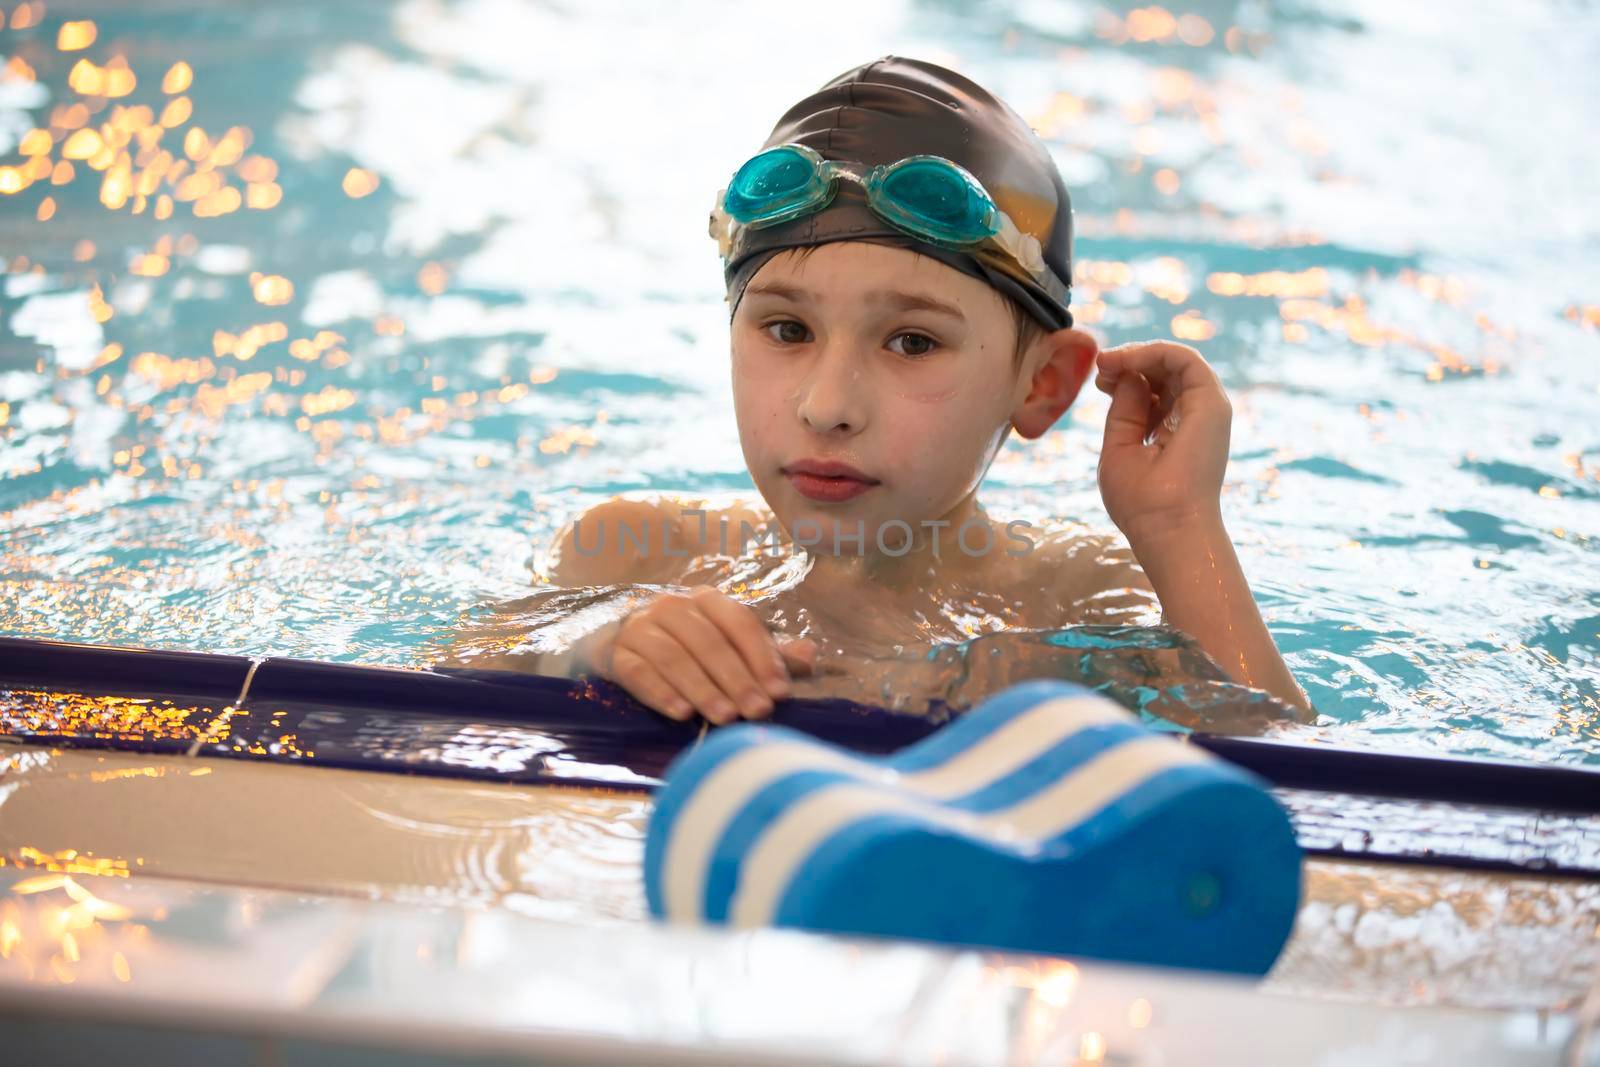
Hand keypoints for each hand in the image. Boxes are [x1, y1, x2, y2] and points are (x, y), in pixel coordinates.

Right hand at [583, 586, 815, 723]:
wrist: (619, 646)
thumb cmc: (686, 649)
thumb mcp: (729, 647)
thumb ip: (767, 653)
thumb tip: (810, 655)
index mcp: (707, 601)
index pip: (739, 623)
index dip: (762, 657)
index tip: (779, 692)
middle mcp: (673, 607)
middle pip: (709, 642)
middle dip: (736, 679)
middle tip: (756, 711)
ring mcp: (641, 627)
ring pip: (674, 657)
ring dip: (703, 688)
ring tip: (725, 717)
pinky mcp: (616, 652)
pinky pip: (639, 672)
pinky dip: (661, 693)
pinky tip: (681, 714)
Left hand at [1094, 340, 1231, 546]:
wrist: (1166, 527)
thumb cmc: (1140, 502)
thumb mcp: (1119, 448)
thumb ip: (1123, 410)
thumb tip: (1125, 374)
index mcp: (1173, 430)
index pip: (1153, 389)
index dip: (1125, 376)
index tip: (1099, 380)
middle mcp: (1193, 417)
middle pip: (1164, 372)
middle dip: (1129, 361)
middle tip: (1101, 365)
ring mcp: (1205, 409)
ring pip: (1175, 360)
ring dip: (1137, 353)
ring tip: (1107, 363)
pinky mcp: (1211, 402)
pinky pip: (1184, 358)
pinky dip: (1152, 352)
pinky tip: (1125, 362)